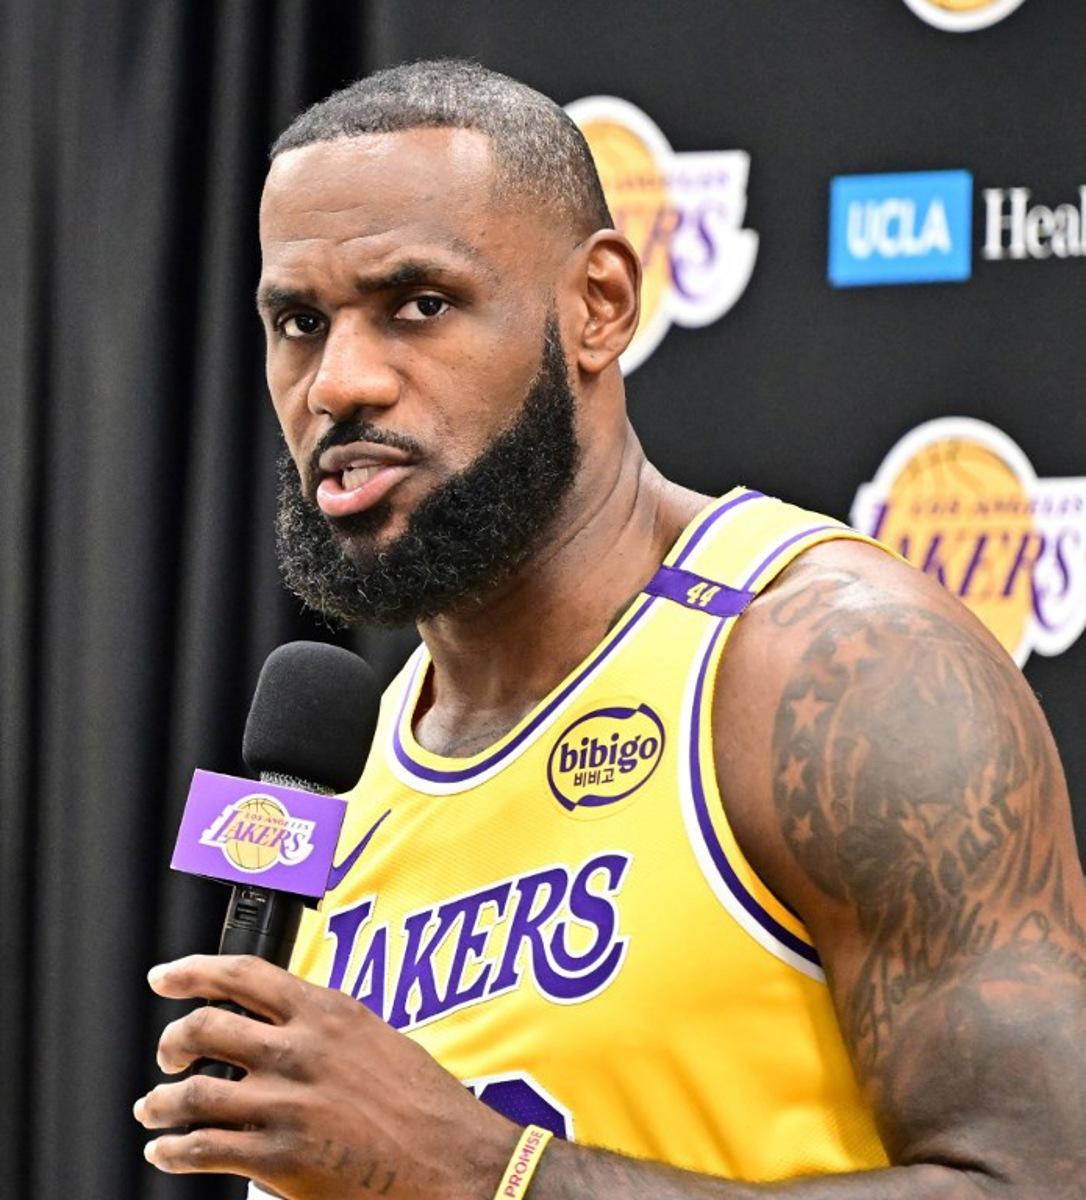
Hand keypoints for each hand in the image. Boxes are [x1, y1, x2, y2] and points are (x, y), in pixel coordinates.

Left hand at [134, 955, 516, 1199]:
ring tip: (154, 1109)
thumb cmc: (428, 1106)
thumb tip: (286, 1032)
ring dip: (162, 1102)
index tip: (166, 975)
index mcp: (329, 1012)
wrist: (456, 1163)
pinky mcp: (281, 1158)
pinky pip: (205, 1148)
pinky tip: (169, 1151)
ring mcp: (288, 1104)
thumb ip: (328, 1031)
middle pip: (206, 1026)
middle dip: (172, 1041)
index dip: (193, 971)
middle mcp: (302, 1050)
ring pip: (194, 1091)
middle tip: (167, 1054)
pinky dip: (175, 1149)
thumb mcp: (379, 1041)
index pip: (243, 975)